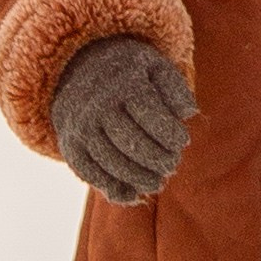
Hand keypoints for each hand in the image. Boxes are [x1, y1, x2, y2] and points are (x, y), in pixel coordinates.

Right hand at [50, 35, 196, 204]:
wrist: (75, 70)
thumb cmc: (127, 73)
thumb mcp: (153, 67)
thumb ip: (175, 88)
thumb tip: (189, 113)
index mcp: (124, 84)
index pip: (151, 115)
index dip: (170, 134)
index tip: (182, 142)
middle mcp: (99, 107)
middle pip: (132, 142)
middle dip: (157, 159)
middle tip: (172, 165)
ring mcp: (82, 129)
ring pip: (112, 162)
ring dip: (138, 178)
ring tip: (157, 182)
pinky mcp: (71, 147)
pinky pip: (91, 173)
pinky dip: (112, 188)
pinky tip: (132, 193)